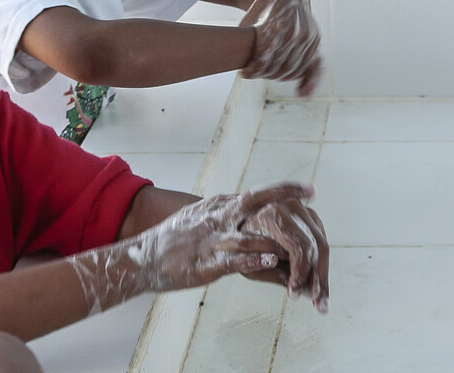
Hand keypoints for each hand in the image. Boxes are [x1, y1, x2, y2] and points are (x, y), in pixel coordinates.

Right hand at [67, 183, 312, 313]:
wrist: (143, 257)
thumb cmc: (175, 239)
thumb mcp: (202, 217)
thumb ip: (226, 211)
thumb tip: (248, 204)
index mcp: (219, 207)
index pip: (258, 194)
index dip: (284, 190)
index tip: (310, 189)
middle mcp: (218, 218)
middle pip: (256, 202)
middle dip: (284, 198)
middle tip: (310, 199)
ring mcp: (212, 240)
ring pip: (249, 235)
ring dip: (277, 241)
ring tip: (301, 244)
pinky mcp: (206, 264)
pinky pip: (233, 261)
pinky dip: (252, 260)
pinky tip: (270, 261)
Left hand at [239, 0, 322, 96]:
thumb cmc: (264, 9)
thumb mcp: (249, 22)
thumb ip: (245, 44)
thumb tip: (244, 70)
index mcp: (275, 26)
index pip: (263, 59)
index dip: (253, 70)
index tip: (244, 73)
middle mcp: (294, 32)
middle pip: (278, 66)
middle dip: (264, 73)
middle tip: (254, 73)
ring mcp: (307, 37)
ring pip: (293, 69)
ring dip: (278, 76)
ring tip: (267, 74)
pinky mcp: (315, 41)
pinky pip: (315, 66)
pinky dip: (309, 81)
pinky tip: (303, 93)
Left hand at [239, 194, 330, 312]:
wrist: (236, 220)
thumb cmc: (237, 242)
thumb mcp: (245, 259)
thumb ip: (271, 272)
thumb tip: (298, 288)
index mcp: (272, 214)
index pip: (298, 246)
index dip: (300, 272)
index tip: (294, 293)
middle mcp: (291, 207)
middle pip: (315, 246)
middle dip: (318, 279)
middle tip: (318, 304)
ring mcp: (304, 210)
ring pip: (322, 246)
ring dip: (323, 276)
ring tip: (322, 302)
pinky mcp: (310, 217)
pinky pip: (321, 244)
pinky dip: (321, 266)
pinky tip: (319, 287)